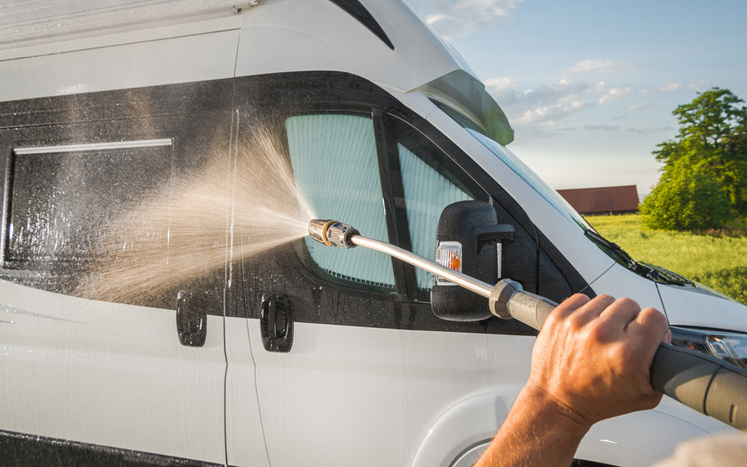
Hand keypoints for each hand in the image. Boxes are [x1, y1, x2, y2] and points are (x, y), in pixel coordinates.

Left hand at [528, 294, 670, 426]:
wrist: (558, 402)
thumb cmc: (597, 400)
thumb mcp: (646, 394)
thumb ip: (662, 364)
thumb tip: (665, 334)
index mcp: (629, 353)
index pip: (655, 317)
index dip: (652, 327)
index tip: (644, 335)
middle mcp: (603, 335)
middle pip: (630, 304)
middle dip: (628, 321)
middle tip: (620, 340)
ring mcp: (578, 324)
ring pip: (606, 300)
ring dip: (606, 315)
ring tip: (601, 336)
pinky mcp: (559, 318)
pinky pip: (581, 298)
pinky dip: (585, 311)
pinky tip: (585, 330)